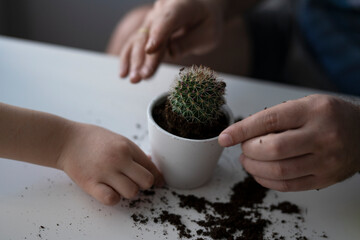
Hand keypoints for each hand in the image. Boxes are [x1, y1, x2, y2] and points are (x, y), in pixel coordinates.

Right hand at [57, 123, 163, 204]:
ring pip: (132, 192)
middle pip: (147, 181)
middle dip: (144, 184)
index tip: (159, 182)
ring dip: (128, 191)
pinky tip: (108, 190)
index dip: (157, 176)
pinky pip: (112, 199)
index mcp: (127, 147)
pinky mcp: (91, 184)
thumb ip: (134, 152)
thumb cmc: (93, 139)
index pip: (151, 166)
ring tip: (118, 184)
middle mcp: (119, 159)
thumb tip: (150, 162)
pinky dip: (113, 198)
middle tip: (134, 181)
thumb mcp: (118, 139)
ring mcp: (105, 172)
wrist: (67, 140)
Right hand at [119, 0, 226, 82]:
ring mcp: (152, 18)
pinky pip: (135, 42)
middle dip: (144, 56)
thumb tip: (171, 52)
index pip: (168, 18)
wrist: (202, 10)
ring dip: (134, 60)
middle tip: (142, 76)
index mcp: (182, 4)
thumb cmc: (207, 22)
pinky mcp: (147, 29)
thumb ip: (190, 42)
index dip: (158, 33)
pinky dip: (129, 58)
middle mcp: (163, 8)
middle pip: (150, 32)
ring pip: (139, 38)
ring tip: (133, 79)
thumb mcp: (209, 34)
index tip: (150, 50)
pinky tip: (123, 73)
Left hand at [219, 94, 359, 190]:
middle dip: (249, 150)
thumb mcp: (305, 104)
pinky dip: (267, 181)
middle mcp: (322, 136)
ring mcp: (326, 160)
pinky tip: (260, 173)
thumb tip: (242, 133)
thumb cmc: (329, 115)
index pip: (269, 120)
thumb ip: (276, 117)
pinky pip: (289, 186)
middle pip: (272, 149)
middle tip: (243, 148)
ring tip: (248, 161)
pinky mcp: (325, 178)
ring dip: (254, 168)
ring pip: (279, 171)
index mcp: (313, 111)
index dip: (242, 130)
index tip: (225, 137)